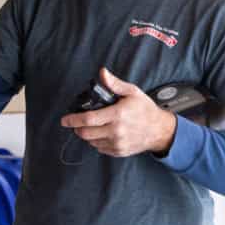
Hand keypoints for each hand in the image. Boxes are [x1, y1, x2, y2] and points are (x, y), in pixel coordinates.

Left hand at [60, 68, 175, 157]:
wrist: (159, 130)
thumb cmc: (145, 110)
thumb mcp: (132, 92)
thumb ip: (114, 84)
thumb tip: (102, 73)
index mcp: (118, 115)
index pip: (88, 119)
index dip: (73, 120)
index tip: (64, 120)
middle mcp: (116, 131)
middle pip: (86, 133)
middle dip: (77, 128)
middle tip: (76, 122)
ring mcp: (118, 144)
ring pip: (91, 142)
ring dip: (86, 134)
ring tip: (91, 126)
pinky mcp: (119, 151)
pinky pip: (99, 148)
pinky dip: (96, 141)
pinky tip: (101, 133)